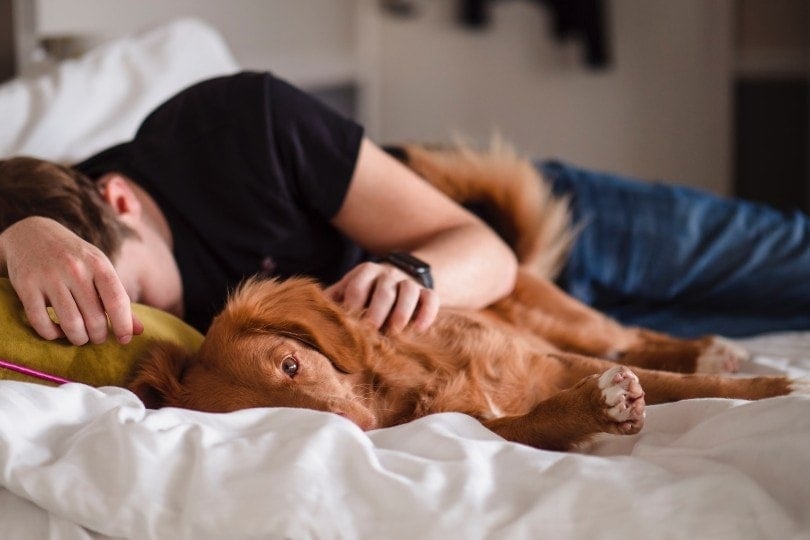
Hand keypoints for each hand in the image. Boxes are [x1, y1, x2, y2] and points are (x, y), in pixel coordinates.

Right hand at [0, 217, 143, 344]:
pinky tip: (57, 331)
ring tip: (80, 337)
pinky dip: (51, 334)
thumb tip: (139, 331)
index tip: (124, 340)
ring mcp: (49, 277)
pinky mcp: (26, 286)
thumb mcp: (100, 270)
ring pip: (70, 324)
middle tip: (97, 337)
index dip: (123, 325)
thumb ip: (118, 299)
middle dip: (99, 336)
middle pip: (94, 318)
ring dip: (78, 339)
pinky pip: (41, 322)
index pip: (117, 301)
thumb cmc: (76, 258)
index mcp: (98, 264)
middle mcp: (75, 269)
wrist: (33, 233)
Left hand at [325, 261, 439, 332]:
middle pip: (384, 290)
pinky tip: (419, 329)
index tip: (349, 322)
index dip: (353, 303)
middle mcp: (388, 274)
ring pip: (409, 291)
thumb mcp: (348, 289)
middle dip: (377, 310)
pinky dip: (427, 313)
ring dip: (402, 311)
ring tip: (395, 330)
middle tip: (371, 329)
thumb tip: (311, 317)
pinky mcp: (426, 292)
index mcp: (365, 272)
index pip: (357, 285)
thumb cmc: (366, 292)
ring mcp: (408, 282)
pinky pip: (431, 299)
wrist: (398, 278)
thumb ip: (333, 300)